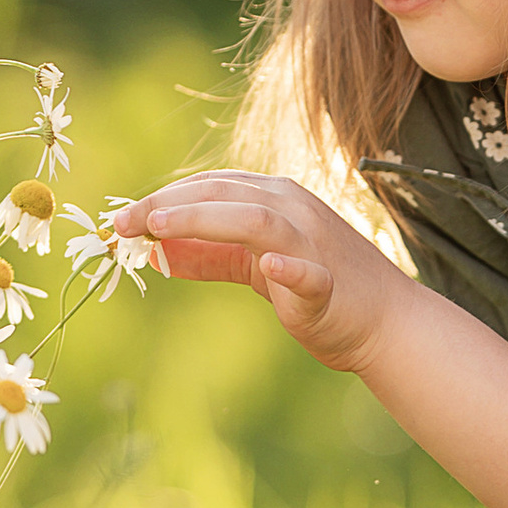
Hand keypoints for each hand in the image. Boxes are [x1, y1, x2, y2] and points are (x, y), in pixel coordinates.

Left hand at [112, 169, 395, 371]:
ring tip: (158, 229)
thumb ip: (212, 256)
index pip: (211, 185)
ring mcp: (313, 244)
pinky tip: (270, 267)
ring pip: (256, 219)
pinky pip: (308, 271)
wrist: (386, 322)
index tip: (123, 217)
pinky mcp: (328, 284)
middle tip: (121, 222)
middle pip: (223, 193)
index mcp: (276, 199)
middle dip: (167, 205)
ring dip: (204, 219)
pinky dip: (289, 268)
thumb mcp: (256, 266)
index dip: (163, 197)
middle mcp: (293, 210)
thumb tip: (159, 253)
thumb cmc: (320, 289)